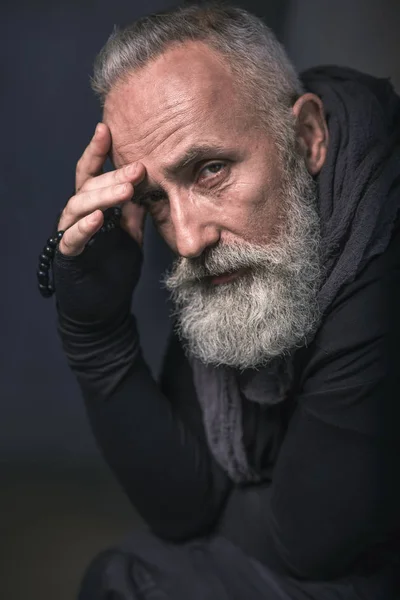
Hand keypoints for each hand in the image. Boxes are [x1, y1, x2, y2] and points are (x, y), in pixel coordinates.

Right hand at [58, 122, 145, 255]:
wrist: (104, 301)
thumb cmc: (114, 265)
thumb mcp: (131, 231)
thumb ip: (134, 208)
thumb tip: (153, 184)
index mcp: (92, 205)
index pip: (91, 171)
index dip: (97, 150)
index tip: (106, 129)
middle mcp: (78, 214)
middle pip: (89, 185)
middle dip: (114, 175)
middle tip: (139, 169)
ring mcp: (70, 232)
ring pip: (79, 205)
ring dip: (103, 196)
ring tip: (126, 190)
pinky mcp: (68, 255)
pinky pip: (71, 237)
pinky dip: (84, 227)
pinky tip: (98, 218)